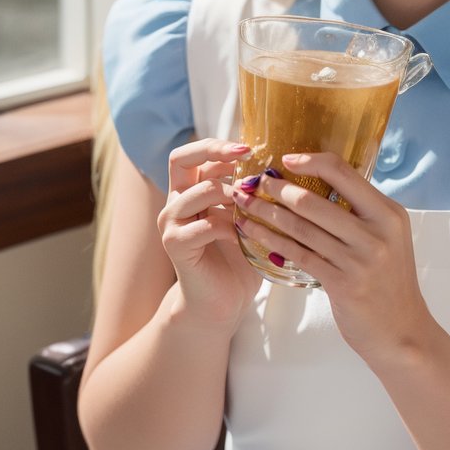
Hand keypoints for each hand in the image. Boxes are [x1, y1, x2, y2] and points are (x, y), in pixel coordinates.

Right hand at [159, 138, 262, 327]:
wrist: (222, 303)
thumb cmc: (238, 260)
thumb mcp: (247, 219)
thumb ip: (250, 194)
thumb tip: (278, 165)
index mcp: (190, 191)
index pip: (193, 154)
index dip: (218, 145)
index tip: (250, 149)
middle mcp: (175, 202)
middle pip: (181, 158)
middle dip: (216, 151)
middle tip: (247, 156)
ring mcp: (172, 224)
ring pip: (199, 191)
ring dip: (232, 194)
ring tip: (254, 205)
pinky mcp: (176, 245)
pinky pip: (204, 226)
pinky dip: (230, 227)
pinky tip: (245, 237)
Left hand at [232, 151, 430, 361]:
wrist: (402, 332)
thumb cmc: (388, 283)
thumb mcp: (387, 239)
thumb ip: (360, 214)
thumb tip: (321, 183)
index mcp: (388, 213)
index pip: (343, 172)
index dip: (309, 161)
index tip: (284, 160)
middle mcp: (376, 232)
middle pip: (314, 199)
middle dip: (276, 188)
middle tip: (253, 182)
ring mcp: (360, 259)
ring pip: (300, 227)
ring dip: (266, 212)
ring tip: (243, 202)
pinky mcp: (342, 283)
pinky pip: (297, 254)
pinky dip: (270, 239)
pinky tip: (251, 232)